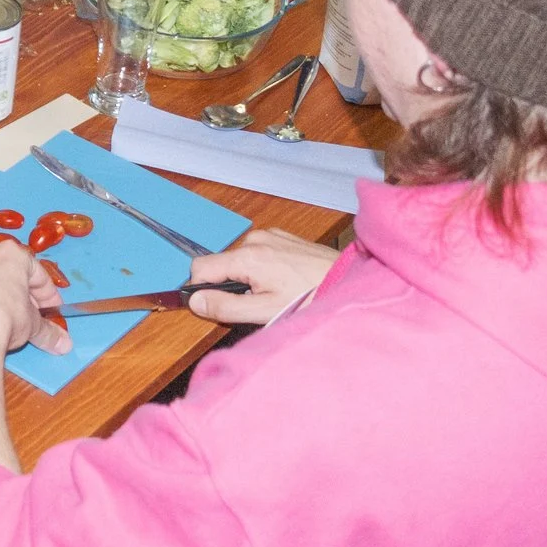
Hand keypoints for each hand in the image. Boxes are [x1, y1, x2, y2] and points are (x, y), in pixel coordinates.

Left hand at [0, 242, 71, 358]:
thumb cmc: (5, 319)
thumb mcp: (33, 325)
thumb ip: (48, 331)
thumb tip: (64, 344)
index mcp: (11, 255)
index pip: (36, 272)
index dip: (47, 293)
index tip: (51, 308)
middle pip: (6, 268)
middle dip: (18, 288)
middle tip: (27, 311)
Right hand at [186, 229, 337, 324]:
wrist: (350, 281)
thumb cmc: (313, 297)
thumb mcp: (266, 311)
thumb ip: (226, 307)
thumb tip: (195, 302)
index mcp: (247, 256)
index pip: (200, 267)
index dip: (201, 289)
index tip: (213, 305)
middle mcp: (255, 239)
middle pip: (221, 264)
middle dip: (229, 286)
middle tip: (256, 304)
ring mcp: (270, 235)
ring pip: (239, 259)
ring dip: (247, 278)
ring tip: (274, 294)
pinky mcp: (283, 236)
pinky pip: (257, 252)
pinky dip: (261, 268)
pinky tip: (283, 281)